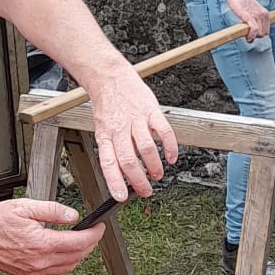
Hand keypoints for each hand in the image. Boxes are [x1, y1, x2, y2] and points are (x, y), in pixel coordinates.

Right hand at [0, 199, 105, 274]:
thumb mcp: (24, 207)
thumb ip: (52, 211)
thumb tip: (72, 215)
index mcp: (40, 243)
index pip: (79, 242)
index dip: (94, 234)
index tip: (99, 227)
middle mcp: (39, 261)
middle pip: (78, 256)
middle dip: (90, 244)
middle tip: (92, 232)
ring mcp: (34, 270)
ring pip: (69, 267)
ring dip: (79, 255)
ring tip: (81, 240)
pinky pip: (55, 272)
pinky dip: (65, 262)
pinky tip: (63, 251)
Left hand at [86, 67, 179, 199]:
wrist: (110, 77)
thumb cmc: (108, 106)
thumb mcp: (102, 129)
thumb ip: (113, 149)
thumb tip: (123, 174)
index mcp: (106, 135)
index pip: (109, 163)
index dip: (115, 182)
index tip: (122, 197)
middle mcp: (120, 129)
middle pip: (129, 160)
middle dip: (139, 180)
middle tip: (146, 191)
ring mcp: (136, 119)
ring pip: (146, 148)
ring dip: (154, 166)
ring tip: (157, 175)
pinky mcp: (151, 111)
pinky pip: (163, 131)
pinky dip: (170, 147)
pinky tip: (172, 157)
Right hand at [227, 0, 271, 41]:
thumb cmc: (243, 1)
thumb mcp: (253, 11)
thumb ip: (256, 19)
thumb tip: (254, 28)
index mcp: (265, 15)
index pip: (266, 31)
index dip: (258, 34)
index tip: (252, 33)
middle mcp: (263, 16)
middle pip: (263, 34)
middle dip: (255, 36)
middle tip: (247, 33)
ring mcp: (257, 16)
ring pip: (260, 34)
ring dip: (252, 37)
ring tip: (246, 34)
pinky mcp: (249, 17)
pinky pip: (254, 30)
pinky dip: (250, 36)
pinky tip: (246, 36)